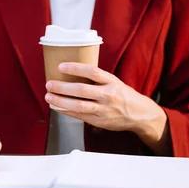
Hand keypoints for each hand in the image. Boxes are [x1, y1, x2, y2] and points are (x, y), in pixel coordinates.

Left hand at [44, 63, 168, 153]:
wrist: (139, 114)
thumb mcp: (114, 82)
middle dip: (62, 87)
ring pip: (79, 105)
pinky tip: (56, 106)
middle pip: (82, 90)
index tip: (61, 66)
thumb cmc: (122, 95)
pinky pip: (79, 116)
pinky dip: (65, 111)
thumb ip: (97, 79)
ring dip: (61, 101)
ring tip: (48, 96)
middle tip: (49, 83)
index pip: (92, 72)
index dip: (75, 68)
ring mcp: (104, 109)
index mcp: (112, 81)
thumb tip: (72, 72)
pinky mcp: (99, 121)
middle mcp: (108, 95)